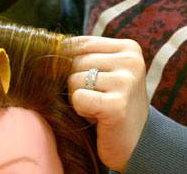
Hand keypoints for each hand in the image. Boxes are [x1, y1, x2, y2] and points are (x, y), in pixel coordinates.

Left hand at [69, 36, 148, 172]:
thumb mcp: (106, 71)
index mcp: (129, 48)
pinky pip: (78, 98)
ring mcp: (125, 82)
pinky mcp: (117, 106)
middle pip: (76, 60)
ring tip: (97, 107)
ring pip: (73, 79)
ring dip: (78, 97)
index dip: (69, 61)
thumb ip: (85, 55)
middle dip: (76, 82)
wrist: (136, 143)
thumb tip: (49, 46)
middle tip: (95, 98)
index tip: (82, 80)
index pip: (81, 42)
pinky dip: (81, 110)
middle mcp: (130, 61)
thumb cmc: (113, 102)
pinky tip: (97, 117)